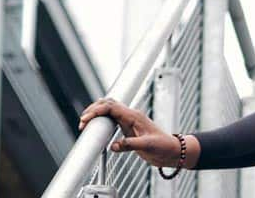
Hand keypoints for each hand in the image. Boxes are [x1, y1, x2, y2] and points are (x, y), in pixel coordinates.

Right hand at [78, 98, 197, 167]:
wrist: (172, 151)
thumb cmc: (163, 146)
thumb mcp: (147, 146)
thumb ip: (130, 145)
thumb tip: (113, 146)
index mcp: (134, 116)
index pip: (111, 107)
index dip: (96, 111)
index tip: (85, 120)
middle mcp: (131, 116)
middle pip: (108, 103)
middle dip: (93, 109)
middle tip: (82, 121)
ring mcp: (129, 121)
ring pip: (109, 109)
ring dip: (97, 112)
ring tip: (85, 122)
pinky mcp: (128, 128)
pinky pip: (112, 119)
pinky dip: (102, 120)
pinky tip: (96, 128)